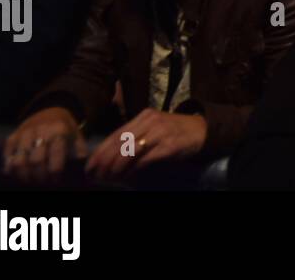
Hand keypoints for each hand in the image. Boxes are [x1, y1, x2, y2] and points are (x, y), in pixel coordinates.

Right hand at [4, 108, 84, 184]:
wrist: (50, 111)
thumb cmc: (65, 130)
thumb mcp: (77, 137)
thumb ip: (80, 153)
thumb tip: (82, 170)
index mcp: (59, 130)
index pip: (56, 156)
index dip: (55, 173)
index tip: (56, 181)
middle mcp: (40, 130)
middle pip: (36, 161)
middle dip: (39, 177)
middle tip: (42, 183)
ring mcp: (24, 134)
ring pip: (19, 161)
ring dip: (24, 176)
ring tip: (30, 181)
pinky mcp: (12, 137)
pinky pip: (7, 157)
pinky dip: (10, 169)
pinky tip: (18, 175)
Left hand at [84, 109, 207, 179]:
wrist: (203, 129)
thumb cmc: (176, 131)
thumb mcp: (154, 128)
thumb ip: (136, 137)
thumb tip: (111, 157)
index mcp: (144, 116)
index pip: (117, 134)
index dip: (101, 150)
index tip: (90, 165)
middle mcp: (151, 121)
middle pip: (121, 142)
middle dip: (105, 160)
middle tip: (95, 174)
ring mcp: (160, 132)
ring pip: (131, 150)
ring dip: (116, 166)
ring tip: (108, 177)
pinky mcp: (169, 145)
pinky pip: (146, 158)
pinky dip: (134, 168)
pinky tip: (127, 176)